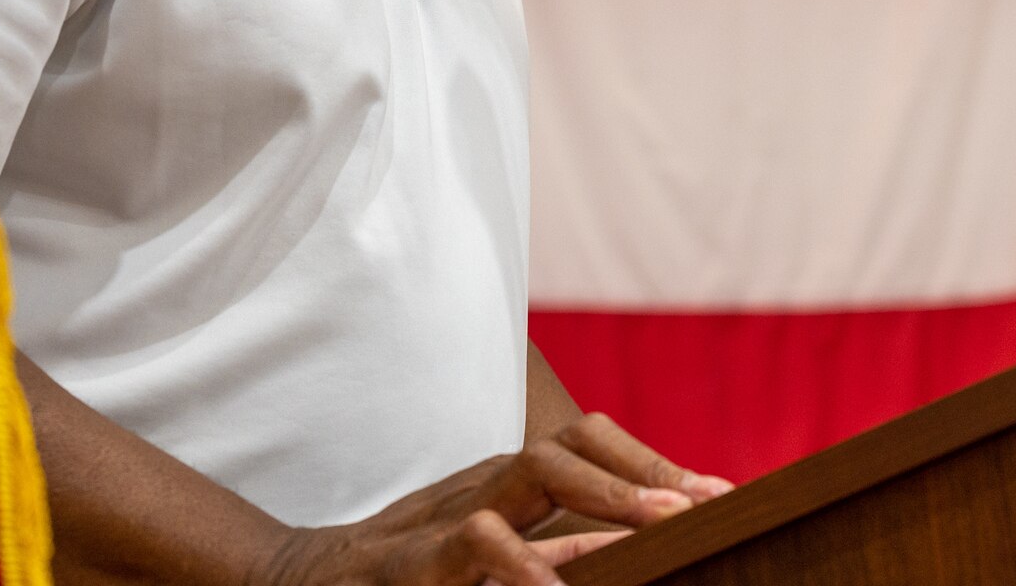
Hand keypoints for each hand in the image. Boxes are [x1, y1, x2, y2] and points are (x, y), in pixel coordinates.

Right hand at [261, 413, 733, 585]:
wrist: (293, 582)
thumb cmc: (406, 575)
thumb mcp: (491, 557)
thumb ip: (558, 549)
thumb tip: (637, 550)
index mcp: (505, 487)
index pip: (587, 447)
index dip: (653, 462)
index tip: (722, 492)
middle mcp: (482, 486)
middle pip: (572, 444)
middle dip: (644, 468)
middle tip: (709, 503)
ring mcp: (446, 514)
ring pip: (533, 472)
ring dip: (605, 495)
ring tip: (663, 524)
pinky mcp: (410, 562)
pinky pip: (477, 546)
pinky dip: (523, 566)